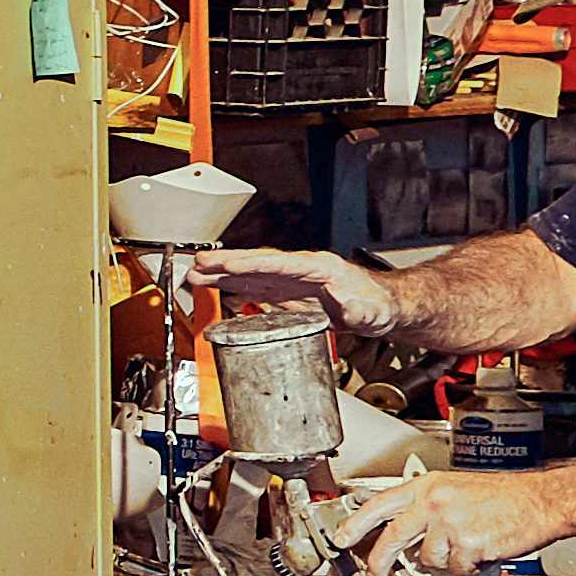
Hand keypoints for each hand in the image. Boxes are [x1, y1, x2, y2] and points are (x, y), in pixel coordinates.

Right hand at [194, 246, 402, 332]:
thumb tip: (352, 310)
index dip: (252, 263)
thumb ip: (362, 312)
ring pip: (252, 273)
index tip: (229, 264)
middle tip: (198, 263)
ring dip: (223, 274)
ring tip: (195, 275)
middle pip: (258, 263)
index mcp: (320, 268)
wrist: (380, 308)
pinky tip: (216, 289)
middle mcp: (301, 270)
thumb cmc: (378, 305)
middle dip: (227, 263)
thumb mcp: (375, 312)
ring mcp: (291, 280)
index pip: (279, 262)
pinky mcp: (287, 293)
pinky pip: (255, 287)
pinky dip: (233, 287)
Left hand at [325, 470, 556, 575]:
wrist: (540, 501)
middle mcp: (433, 503)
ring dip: (444, 562)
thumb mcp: (456, 489)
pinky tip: (480, 551)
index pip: (379, 504)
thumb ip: (427, 508)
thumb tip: (406, 536)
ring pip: (427, 560)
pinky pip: (454, 569)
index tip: (340, 539)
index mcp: (427, 486)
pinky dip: (466, 568)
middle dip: (378, 563)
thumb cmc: (506, 496)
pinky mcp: (467, 545)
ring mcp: (449, 524)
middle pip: (391, 537)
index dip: (355, 523)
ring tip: (466, 546)